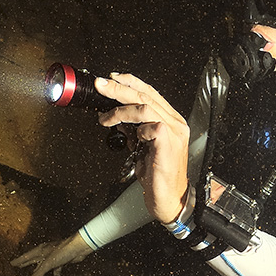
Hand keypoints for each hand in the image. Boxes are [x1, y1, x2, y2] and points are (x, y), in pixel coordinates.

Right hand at [11, 232, 92, 275]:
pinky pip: (56, 270)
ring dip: (40, 271)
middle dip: (27, 264)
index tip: (12, 263)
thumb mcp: (48, 264)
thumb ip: (38, 275)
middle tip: (19, 266)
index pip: (26, 256)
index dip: (19, 261)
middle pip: (33, 259)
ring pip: (44, 265)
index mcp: (40, 251)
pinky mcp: (62, 260)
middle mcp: (46, 252)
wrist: (79, 247)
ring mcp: (54, 256)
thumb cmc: (63, 251)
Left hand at [94, 74, 189, 222]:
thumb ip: (134, 131)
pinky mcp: (169, 142)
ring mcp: (174, 131)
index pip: (150, 93)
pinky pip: (150, 126)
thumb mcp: (141, 148)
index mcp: (170, 120)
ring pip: (145, 107)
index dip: (131, 83)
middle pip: (146, 95)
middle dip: (119, 88)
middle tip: (101, 85)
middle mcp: (175, 122)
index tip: (112, 79)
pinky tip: (131, 138)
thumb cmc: (157, 175)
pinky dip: (135, 129)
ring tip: (105, 118)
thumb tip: (116, 118)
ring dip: (120, 110)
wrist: (168, 197)